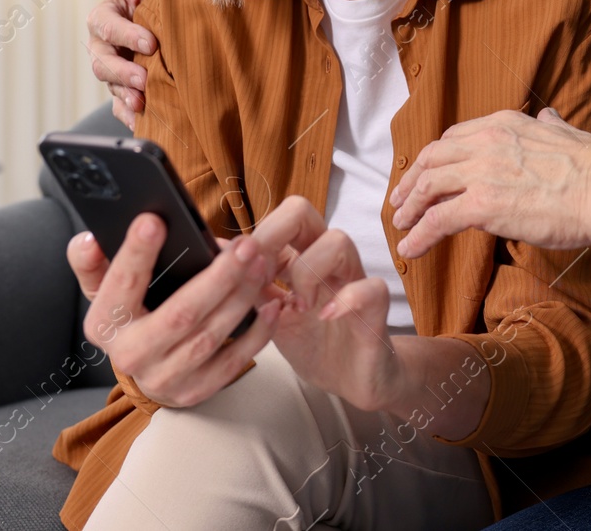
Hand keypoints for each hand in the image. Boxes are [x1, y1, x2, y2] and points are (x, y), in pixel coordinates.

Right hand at [67, 214, 281, 406]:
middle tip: (245, 246)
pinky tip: (270, 304)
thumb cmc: (130, 313)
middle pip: (180, 315)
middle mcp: (131, 356)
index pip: (120, 286)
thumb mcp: (103, 289)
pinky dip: (256, 333)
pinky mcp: (195, 391)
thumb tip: (87, 240)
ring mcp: (164, 378)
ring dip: (241, 298)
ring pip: (209, 336)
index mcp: (105, 324)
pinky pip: (233, 362)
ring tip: (261, 264)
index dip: (136, 254)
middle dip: (217, 278)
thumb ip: (92, 263)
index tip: (154, 221)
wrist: (144, 369)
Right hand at [86, 0, 155, 129]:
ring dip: (124, 96)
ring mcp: (112, 70)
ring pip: (109, 86)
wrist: (171, 18)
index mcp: (104, 16)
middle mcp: (102, 45)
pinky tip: (141, 123)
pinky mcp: (123, 90)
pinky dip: (128, 116)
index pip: (107, 26)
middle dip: (122, 72)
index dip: (126, 35)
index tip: (151, 43)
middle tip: (144, 79)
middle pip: (101, 62)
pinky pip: (119, 107)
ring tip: (142, 103)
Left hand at [251, 197, 404, 412]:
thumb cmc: (314, 343)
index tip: (242, 269)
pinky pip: (371, 288)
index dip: (254, 237)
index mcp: (298, 258)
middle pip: (302, 212)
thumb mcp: (271, 315)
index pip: (274, 220)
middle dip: (274, 234)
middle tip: (264, 272)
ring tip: (299, 306)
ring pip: (338, 241)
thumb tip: (215, 251)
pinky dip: (346, 300)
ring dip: (308, 271)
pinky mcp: (375, 308)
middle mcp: (326, 261)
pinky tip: (326, 317)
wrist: (351, 379)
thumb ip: (249, 286)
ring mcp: (353, 280)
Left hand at [390, 108, 590, 257]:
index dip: (434, 158)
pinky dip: (419, 234)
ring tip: (401, 225)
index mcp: (503, 123)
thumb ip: (550, 125)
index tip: (426, 174)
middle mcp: (486, 141)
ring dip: (409, 207)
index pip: (454, 138)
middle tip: (401, 200)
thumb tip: (548, 118)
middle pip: (432, 158)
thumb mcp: (566, 131)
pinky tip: (411, 248)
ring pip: (428, 187)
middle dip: (412, 180)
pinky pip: (437, 220)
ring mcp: (481, 173)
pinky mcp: (482, 206)